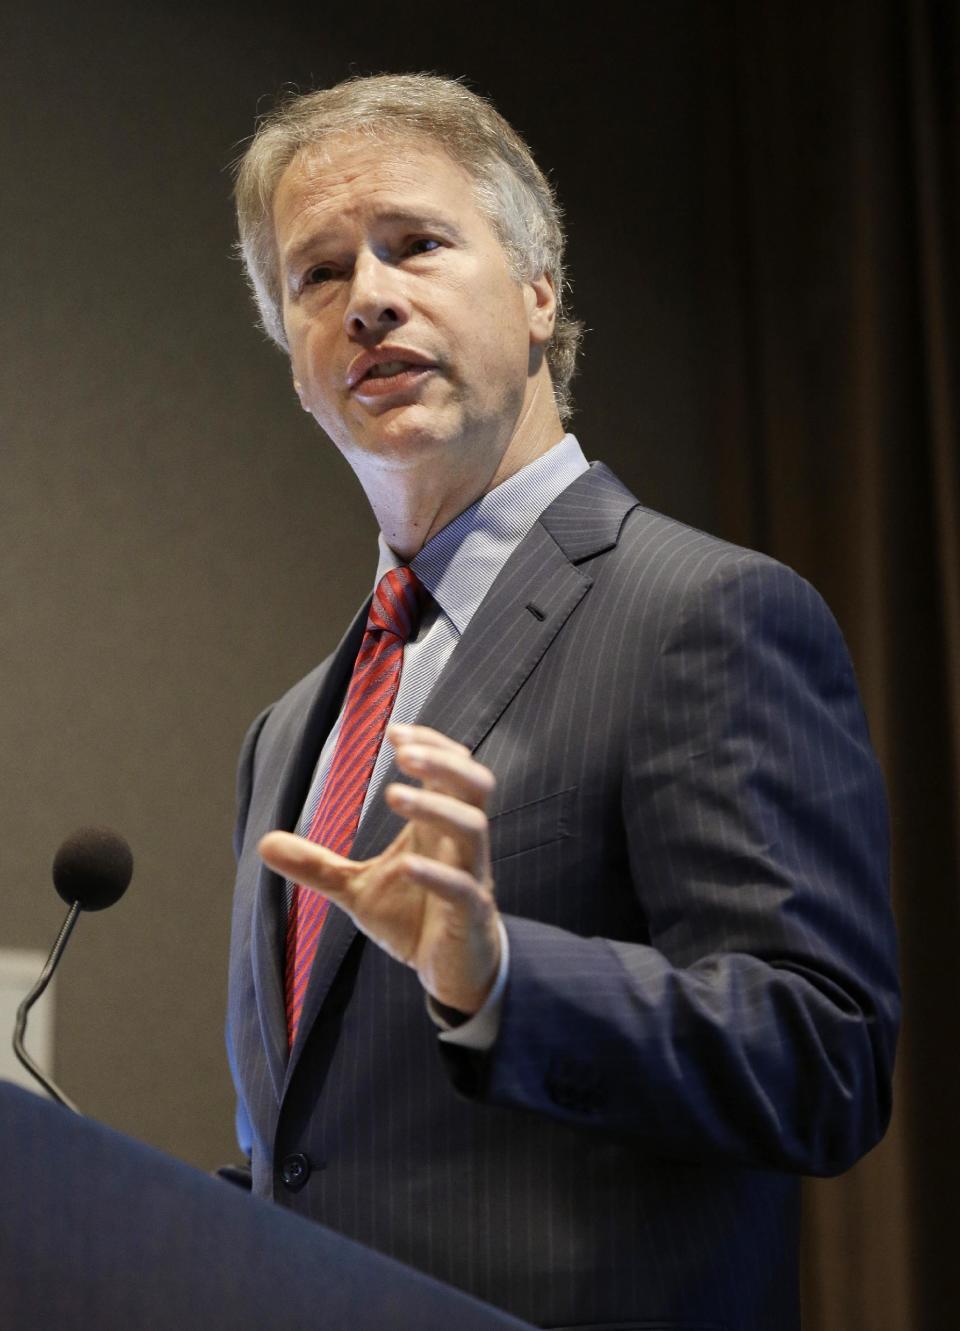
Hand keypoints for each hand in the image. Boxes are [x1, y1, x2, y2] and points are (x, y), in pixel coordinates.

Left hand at [258, 724, 500, 1013]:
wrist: (453, 973)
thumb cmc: (414, 918)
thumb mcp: (357, 889)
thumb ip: (318, 865)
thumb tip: (262, 843)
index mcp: (440, 827)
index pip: (454, 768)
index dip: (432, 745)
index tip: (394, 733)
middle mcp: (462, 844)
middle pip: (475, 783)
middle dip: (443, 762)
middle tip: (403, 752)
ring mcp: (471, 877)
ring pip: (473, 826)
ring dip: (435, 807)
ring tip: (392, 794)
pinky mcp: (470, 915)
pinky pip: (462, 888)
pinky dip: (435, 874)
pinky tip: (405, 867)